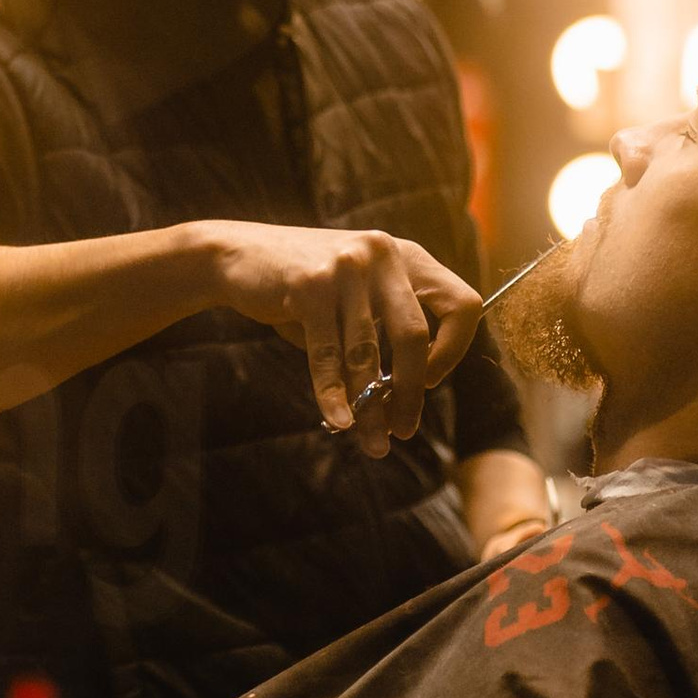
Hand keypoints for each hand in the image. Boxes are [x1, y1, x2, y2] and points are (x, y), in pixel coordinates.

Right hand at [203, 223, 483, 452]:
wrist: (236, 255)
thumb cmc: (303, 288)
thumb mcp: (355, 295)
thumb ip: (385, 329)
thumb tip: (408, 399)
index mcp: (406, 257)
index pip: (461, 305)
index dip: (454, 350)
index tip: (431, 381)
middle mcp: (383, 255)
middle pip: (415, 337)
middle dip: (411, 391)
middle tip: (405, 429)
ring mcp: (346, 267)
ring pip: (367, 353)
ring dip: (371, 406)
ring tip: (374, 442)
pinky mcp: (310, 285)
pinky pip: (328, 354)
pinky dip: (333, 395)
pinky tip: (339, 421)